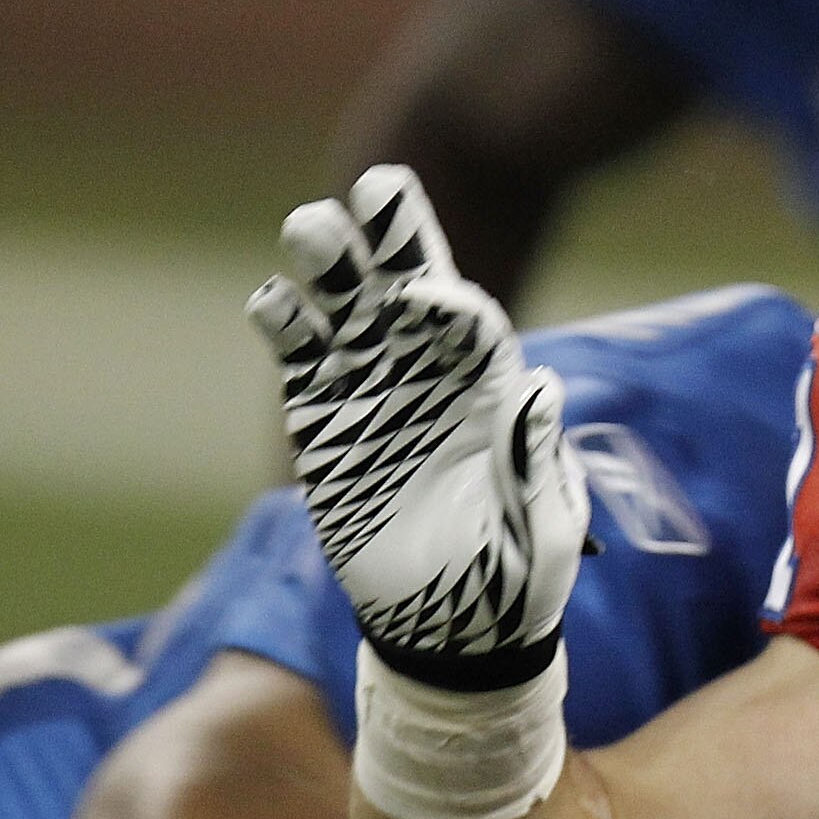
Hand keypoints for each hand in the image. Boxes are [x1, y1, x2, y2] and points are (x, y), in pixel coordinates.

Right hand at [248, 167, 587, 688]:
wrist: (454, 631)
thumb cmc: (520, 580)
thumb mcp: (545, 524)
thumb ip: (536, 457)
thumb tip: (540, 386)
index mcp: (495, 394)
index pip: (474, 328)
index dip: (453, 305)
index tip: (429, 297)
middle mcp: (434, 380)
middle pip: (411, 293)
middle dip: (395, 241)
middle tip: (376, 187)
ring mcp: (375, 396)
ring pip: (350, 315)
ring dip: (331, 270)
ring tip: (310, 227)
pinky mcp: (326, 426)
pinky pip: (303, 366)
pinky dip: (286, 330)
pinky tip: (273, 300)